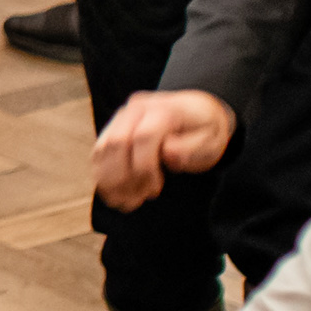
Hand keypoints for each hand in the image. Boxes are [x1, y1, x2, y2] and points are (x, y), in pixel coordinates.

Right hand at [98, 89, 239, 208]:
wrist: (196, 110)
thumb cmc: (204, 129)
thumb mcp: (211, 140)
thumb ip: (191, 146)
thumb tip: (167, 153)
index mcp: (164, 110)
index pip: (143, 137)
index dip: (144, 167)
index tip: (154, 190)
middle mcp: (138, 109)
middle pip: (116, 141)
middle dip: (121, 176)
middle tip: (133, 200)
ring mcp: (122, 117)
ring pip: (102, 147)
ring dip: (107, 178)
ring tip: (121, 201)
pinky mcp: (113, 127)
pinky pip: (99, 150)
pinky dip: (101, 174)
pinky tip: (113, 192)